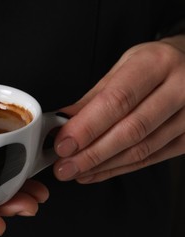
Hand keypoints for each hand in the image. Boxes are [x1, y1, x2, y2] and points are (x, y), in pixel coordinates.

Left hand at [53, 35, 184, 183]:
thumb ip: (95, 97)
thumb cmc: (154, 65)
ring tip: (76, 171)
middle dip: (91, 153)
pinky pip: (152, 159)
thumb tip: (64, 121)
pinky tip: (97, 172)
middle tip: (64, 166)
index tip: (63, 144)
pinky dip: (120, 168)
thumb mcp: (124, 67)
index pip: (117, 100)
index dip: (87, 127)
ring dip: (103, 165)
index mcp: (156, 63)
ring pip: (142, 149)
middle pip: (131, 130)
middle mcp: (180, 88)